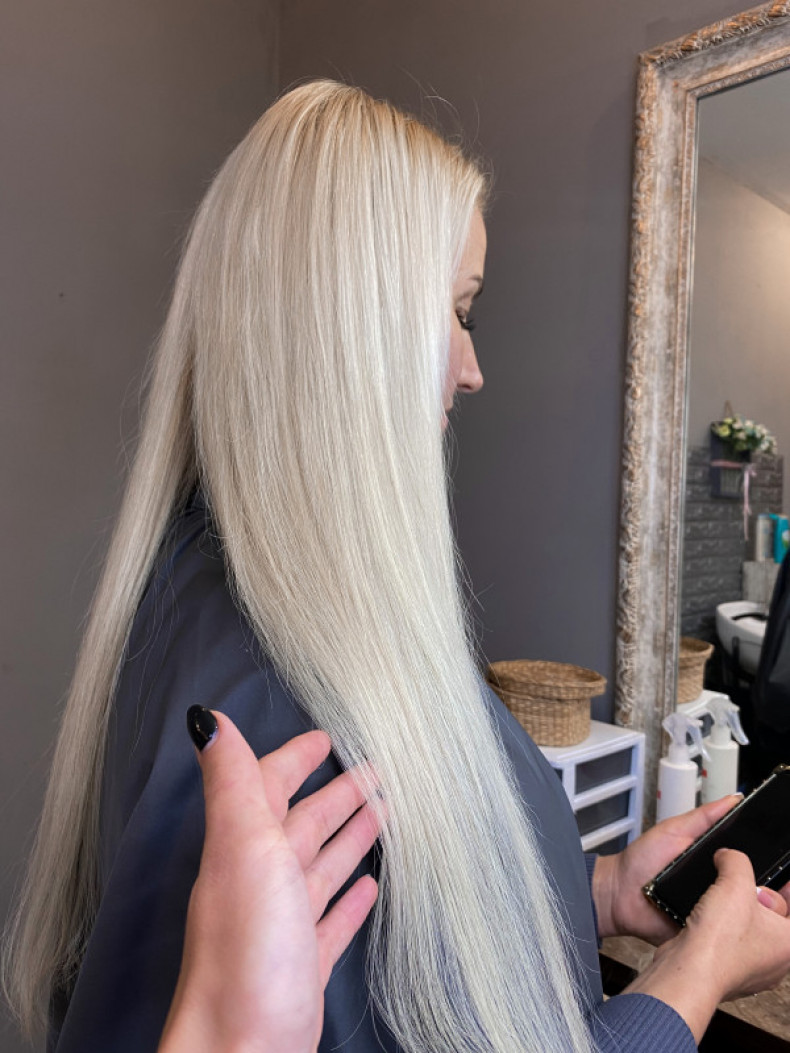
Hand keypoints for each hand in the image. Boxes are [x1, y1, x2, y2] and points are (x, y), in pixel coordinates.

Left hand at [158, 710, 380, 1052]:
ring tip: (384, 813)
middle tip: (375, 770)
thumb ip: (233, 781)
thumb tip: (206, 718)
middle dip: (337, 794)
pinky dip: (351, 897)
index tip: (324, 737)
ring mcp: (283, 924)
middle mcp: (261, 880)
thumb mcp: (243, 846)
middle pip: (304, 823)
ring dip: (349, 837)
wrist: (244, 1047)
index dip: (295, 758)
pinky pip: (332, 918)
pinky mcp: (304, 963)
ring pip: (321, 866)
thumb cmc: (245, 948)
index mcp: (246, 846)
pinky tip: (370, 885)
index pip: (271, 785)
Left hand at [593, 794, 743, 942]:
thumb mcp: (673, 830)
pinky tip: (711, 913)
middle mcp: (710, 883)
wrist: (618, 893)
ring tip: (714, 891)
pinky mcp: (700, 928)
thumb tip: (732, 799)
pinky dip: (716, 921)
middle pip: (739, 882)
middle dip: (739, 879)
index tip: (752, 850)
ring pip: (731, 905)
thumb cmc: (640, 860)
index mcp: (708, 859)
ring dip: (728, 901)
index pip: (738, 857)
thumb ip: (702, 817)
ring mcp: (706, 907)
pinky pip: (717, 927)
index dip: (747, 854)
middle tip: (728, 874)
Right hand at [625, 848, 789, 1041]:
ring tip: (721, 900)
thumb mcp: (734, 882)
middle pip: (775, 916)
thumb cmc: (719, 942)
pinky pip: (729, 943)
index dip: (785, 885)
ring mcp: (752, 971)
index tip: (779, 874)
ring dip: (736, 912)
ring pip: (751, 930)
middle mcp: (776, 961)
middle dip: (758, 896)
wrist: (687, 972)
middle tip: (742, 886)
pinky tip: (707, 918)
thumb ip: (736, 860)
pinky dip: (720, 929)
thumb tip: (728, 856)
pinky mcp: (727, 972)